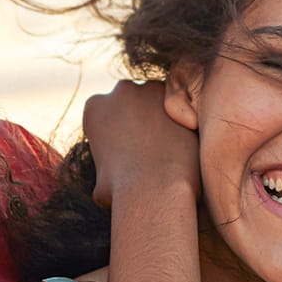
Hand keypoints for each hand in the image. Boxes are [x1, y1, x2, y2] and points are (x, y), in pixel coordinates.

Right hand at [82, 79, 197, 211]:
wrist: (155, 188)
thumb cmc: (122, 192)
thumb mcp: (99, 183)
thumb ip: (105, 169)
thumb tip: (108, 183)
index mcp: (94, 107)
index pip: (105, 115)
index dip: (116, 134)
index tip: (127, 150)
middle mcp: (121, 91)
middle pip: (132, 102)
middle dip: (141, 119)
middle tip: (152, 146)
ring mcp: (153, 90)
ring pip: (159, 102)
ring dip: (163, 118)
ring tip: (171, 146)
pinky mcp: (183, 99)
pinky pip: (184, 110)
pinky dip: (185, 124)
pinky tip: (186, 145)